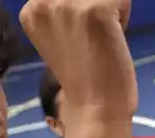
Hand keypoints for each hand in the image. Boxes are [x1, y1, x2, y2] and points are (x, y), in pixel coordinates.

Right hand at [20, 0, 136, 121]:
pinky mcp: (95, 10)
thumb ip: (64, 11)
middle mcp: (42, 1)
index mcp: (31, 9)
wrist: (94, 108)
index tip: (82, 32)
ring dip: (110, 7)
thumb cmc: (84, 77)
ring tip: (103, 38)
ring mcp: (67, 4)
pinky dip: (124, 16)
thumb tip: (89, 0)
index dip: (81, 7)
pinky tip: (113, 39)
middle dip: (96, 4)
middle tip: (95, 36)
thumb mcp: (61, 35)